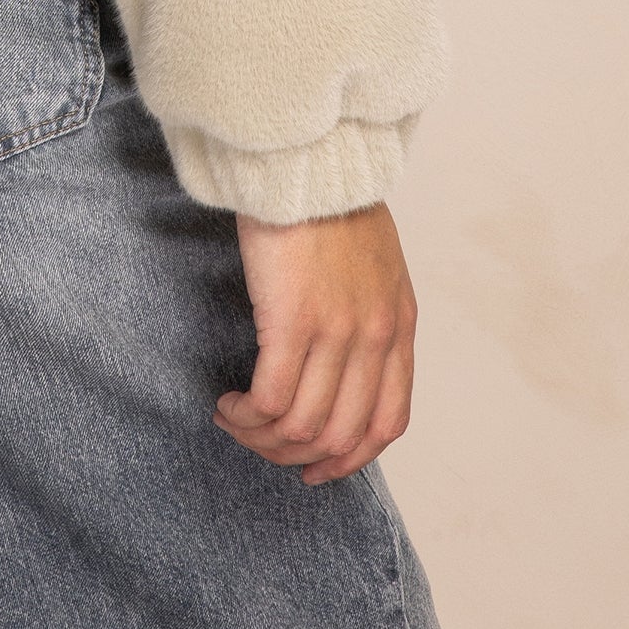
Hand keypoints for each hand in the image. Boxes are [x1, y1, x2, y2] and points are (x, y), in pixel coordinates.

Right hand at [215, 200, 415, 483]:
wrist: (309, 159)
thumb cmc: (331, 202)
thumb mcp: (375, 267)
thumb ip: (369, 315)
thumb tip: (340, 367)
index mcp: (399, 326)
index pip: (387, 423)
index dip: (349, 459)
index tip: (315, 468)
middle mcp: (375, 338)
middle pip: (340, 436)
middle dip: (294, 455)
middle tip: (260, 442)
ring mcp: (338, 333)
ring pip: (302, 427)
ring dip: (262, 438)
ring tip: (235, 419)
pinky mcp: (293, 322)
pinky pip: (271, 400)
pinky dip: (246, 415)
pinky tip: (228, 403)